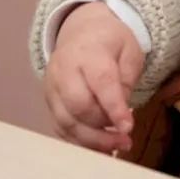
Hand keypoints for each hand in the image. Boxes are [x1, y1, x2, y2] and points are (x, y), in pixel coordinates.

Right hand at [44, 1, 143, 154]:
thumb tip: (121, 115)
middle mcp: (64, 71)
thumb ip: (127, 80)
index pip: (101, 83)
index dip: (114, 108)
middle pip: (79, 106)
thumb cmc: (112, 42)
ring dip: (92, 140)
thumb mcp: (130, 51)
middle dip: (102, 128)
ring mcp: (52, 87)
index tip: (128, 127)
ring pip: (66, 122)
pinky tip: (99, 148)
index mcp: (89, 52)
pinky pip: (60, 127)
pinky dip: (79, 141)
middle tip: (125, 139)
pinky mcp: (49, 102)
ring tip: (115, 148)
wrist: (83, 30)